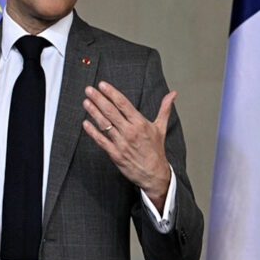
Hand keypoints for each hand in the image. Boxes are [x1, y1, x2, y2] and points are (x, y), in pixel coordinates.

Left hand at [82, 81, 174, 211]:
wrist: (154, 174)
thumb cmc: (156, 150)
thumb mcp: (161, 127)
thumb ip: (165, 108)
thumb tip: (173, 93)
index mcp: (140, 123)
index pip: (123, 104)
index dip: (112, 93)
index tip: (102, 85)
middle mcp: (130, 132)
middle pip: (111, 112)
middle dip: (99, 99)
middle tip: (89, 89)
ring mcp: (121, 143)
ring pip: (104, 124)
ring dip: (93, 112)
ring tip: (86, 102)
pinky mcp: (115, 154)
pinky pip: (101, 141)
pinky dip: (92, 132)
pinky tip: (85, 123)